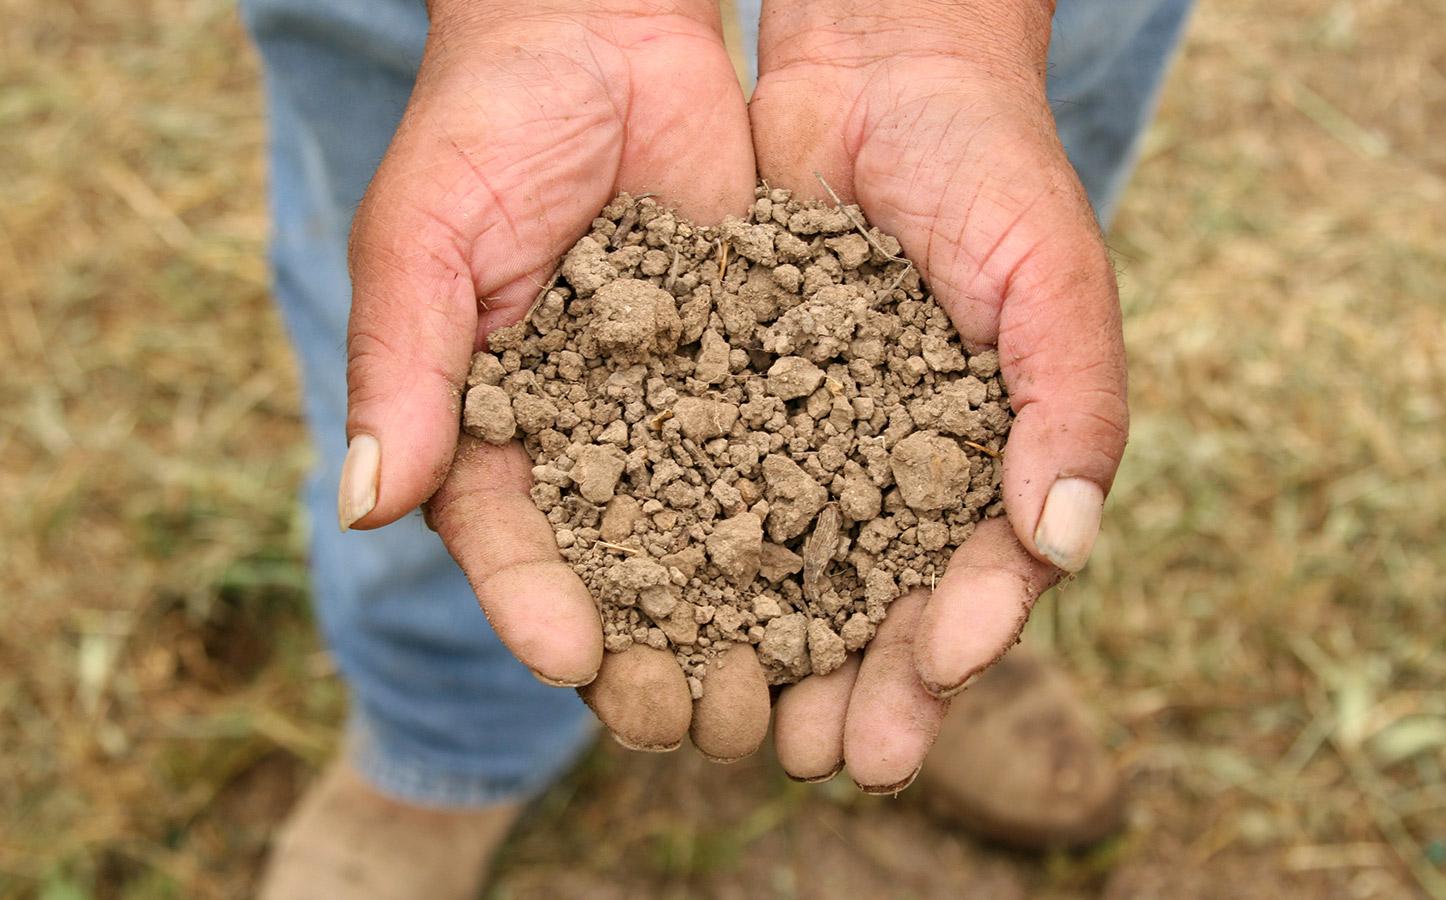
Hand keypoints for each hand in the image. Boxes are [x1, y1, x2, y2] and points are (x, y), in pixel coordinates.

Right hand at [337, 1, 773, 757]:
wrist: (603, 32)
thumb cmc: (483, 128)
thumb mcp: (425, 243)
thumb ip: (399, 371)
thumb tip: (366, 505)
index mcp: (486, 432)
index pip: (506, 544)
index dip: (536, 605)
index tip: (576, 658)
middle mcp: (587, 442)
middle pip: (619, 575)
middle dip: (655, 650)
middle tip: (697, 712)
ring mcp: (676, 414)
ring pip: (712, 541)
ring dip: (746, 619)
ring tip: (785, 685)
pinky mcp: (758, 370)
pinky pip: (789, 458)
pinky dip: (815, 523)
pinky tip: (854, 582)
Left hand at [750, 0, 1129, 789]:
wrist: (882, 73)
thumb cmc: (994, 173)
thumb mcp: (1054, 279)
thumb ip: (1072, 406)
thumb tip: (1059, 543)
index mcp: (993, 467)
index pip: (976, 588)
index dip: (945, 657)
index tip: (905, 715)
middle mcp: (901, 470)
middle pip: (875, 605)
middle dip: (848, 685)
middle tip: (815, 756)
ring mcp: (814, 439)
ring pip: (785, 568)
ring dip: (760, 649)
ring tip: (728, 717)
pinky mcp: (733, 396)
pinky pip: (707, 485)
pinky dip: (684, 549)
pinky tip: (652, 609)